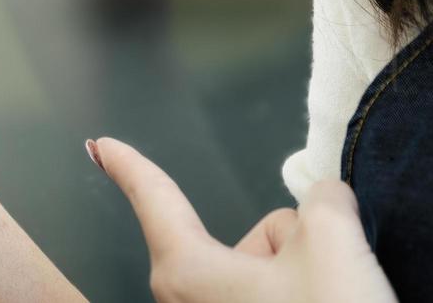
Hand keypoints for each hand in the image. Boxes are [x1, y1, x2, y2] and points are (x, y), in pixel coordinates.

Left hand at [90, 137, 395, 301]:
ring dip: (305, 279)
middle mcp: (185, 301)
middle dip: (294, 250)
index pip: (156, 197)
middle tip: (325, 283)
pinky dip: (303, 299)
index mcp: (186, 269)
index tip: (99, 145)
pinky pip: (277, 299)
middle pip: (252, 241)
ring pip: (271, 274)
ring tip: (331, 302)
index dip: (130, 165)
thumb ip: (323, 201)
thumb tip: (327, 201)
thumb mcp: (333, 239)